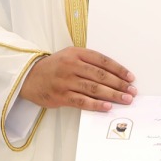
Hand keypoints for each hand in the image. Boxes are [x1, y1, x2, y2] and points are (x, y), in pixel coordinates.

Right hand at [19, 47, 135, 110]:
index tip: (130, 78)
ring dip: (112, 95)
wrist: (29, 77)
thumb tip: (113, 76)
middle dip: (119, 84)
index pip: (102, 61)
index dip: (119, 69)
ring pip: (93, 88)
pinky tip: (107, 107)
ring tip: (125, 99)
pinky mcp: (61, 96)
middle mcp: (71, 66)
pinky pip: (82, 101)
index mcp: (76, 53)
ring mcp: (65, 81)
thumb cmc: (54, 67)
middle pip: (100, 75)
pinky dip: (96, 104)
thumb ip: (88, 62)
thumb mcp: (69, 56)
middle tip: (131, 91)